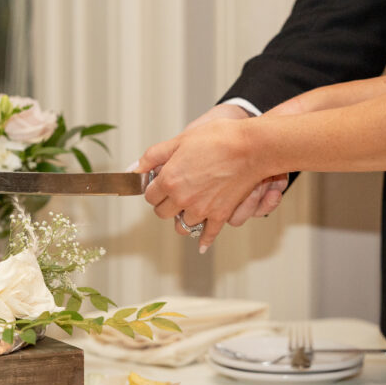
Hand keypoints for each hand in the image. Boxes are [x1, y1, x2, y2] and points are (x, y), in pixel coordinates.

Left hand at [137, 117, 272, 252]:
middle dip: (165, 204)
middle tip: (173, 194)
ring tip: (189, 207)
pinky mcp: (220, 215)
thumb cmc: (217, 138)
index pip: (150, 196)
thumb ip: (153, 156)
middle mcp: (182, 198)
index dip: (154, 189)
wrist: (251, 147)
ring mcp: (201, 209)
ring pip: (182, 225)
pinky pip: (208, 234)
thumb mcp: (180, 140)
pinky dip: (204, 241)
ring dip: (183, 217)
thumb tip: (134, 169)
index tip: (160, 184)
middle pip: (162, 213)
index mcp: (169, 180)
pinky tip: (201, 246)